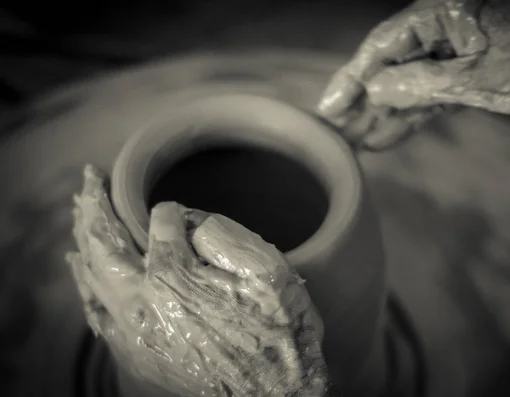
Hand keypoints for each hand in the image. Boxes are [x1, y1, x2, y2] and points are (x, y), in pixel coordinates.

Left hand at [66, 165, 330, 396]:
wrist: (275, 394)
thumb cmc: (276, 332)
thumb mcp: (265, 273)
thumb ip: (221, 237)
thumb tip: (188, 221)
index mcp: (174, 279)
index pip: (159, 224)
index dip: (173, 212)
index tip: (184, 213)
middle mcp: (142, 306)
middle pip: (104, 247)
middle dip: (93, 208)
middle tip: (88, 181)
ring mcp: (134, 334)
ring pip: (93, 278)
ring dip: (83, 241)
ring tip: (79, 215)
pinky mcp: (137, 356)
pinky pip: (97, 314)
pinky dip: (86, 286)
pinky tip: (84, 273)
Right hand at [318, 0, 509, 149]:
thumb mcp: (475, 75)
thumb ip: (419, 84)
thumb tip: (373, 92)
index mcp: (443, 12)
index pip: (384, 44)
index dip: (352, 77)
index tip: (329, 107)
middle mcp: (443, 30)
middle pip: (391, 66)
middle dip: (363, 101)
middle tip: (335, 131)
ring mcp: (454, 55)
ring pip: (407, 86)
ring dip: (383, 115)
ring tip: (355, 142)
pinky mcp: (466, 78)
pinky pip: (428, 99)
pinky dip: (410, 119)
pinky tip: (386, 138)